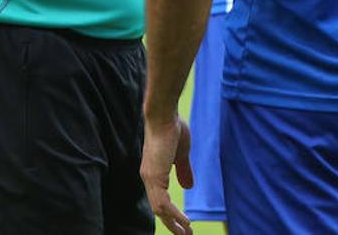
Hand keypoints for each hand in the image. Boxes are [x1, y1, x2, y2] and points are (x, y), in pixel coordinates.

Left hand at [140, 115, 192, 234]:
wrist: (164, 116)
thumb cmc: (173, 129)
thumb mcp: (181, 154)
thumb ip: (183, 170)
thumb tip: (189, 187)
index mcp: (153, 173)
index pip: (160, 200)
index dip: (171, 214)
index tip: (183, 225)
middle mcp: (148, 178)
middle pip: (158, 210)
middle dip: (172, 225)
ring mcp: (150, 178)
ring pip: (160, 210)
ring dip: (174, 224)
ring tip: (187, 233)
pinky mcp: (154, 177)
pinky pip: (163, 204)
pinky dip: (174, 216)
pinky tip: (185, 223)